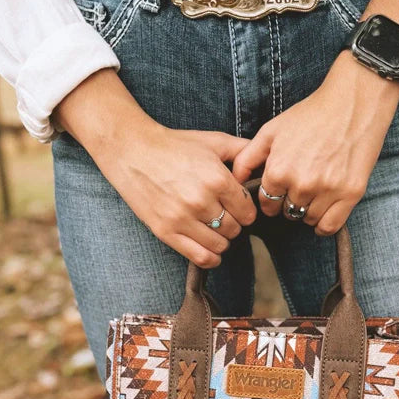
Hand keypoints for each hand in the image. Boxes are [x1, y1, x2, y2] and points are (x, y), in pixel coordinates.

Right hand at [53, 69, 256, 266]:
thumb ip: (243, 152)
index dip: (246, 210)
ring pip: (220, 245)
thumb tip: (265, 163)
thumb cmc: (175, 145)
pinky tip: (209, 247)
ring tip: (214, 227)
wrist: (132, 151)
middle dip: (234, 223)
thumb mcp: (213, 141)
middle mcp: (201, 201)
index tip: (237, 205)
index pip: (248, 211)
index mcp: (217, 179)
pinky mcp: (166, 232)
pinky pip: (200, 257)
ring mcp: (183, 219)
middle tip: (224, 214)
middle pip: (236, 229)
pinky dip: (211, 257)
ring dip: (221, 239)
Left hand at [232, 0, 398, 234]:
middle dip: (290, 203)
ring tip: (315, 192)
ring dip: (308, 211)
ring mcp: (327, 191)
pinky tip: (324, 210)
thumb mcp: (272, 130)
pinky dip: (324, 223)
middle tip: (300, 186)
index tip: (280, 191)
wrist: (353, 103)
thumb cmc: (311, 114)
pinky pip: (330, 225)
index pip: (267, 203)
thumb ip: (248, 157)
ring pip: (308, 219)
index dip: (272, 198)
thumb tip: (234, 180)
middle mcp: (302, 184)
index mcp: (279, 170)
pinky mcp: (350, 194)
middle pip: (288, 213)